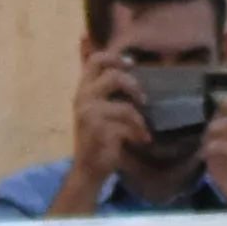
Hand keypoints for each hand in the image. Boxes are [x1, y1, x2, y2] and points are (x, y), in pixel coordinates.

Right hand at [64, 41, 151, 207]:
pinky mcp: (100, 132)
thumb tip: (119, 59)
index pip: (95, 60)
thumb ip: (105, 87)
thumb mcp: (97, 107)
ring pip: (125, 107)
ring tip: (142, 126)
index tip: (130, 64)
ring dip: (139, 118)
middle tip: (143, 98)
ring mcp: (90, 115)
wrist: (88, 168)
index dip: (115, 58)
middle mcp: (83, 99)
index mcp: (83, 90)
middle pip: (114, 77)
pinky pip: (128, 126)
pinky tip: (142, 139)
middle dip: (133, 86)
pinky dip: (139, 133)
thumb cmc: (97, 136)